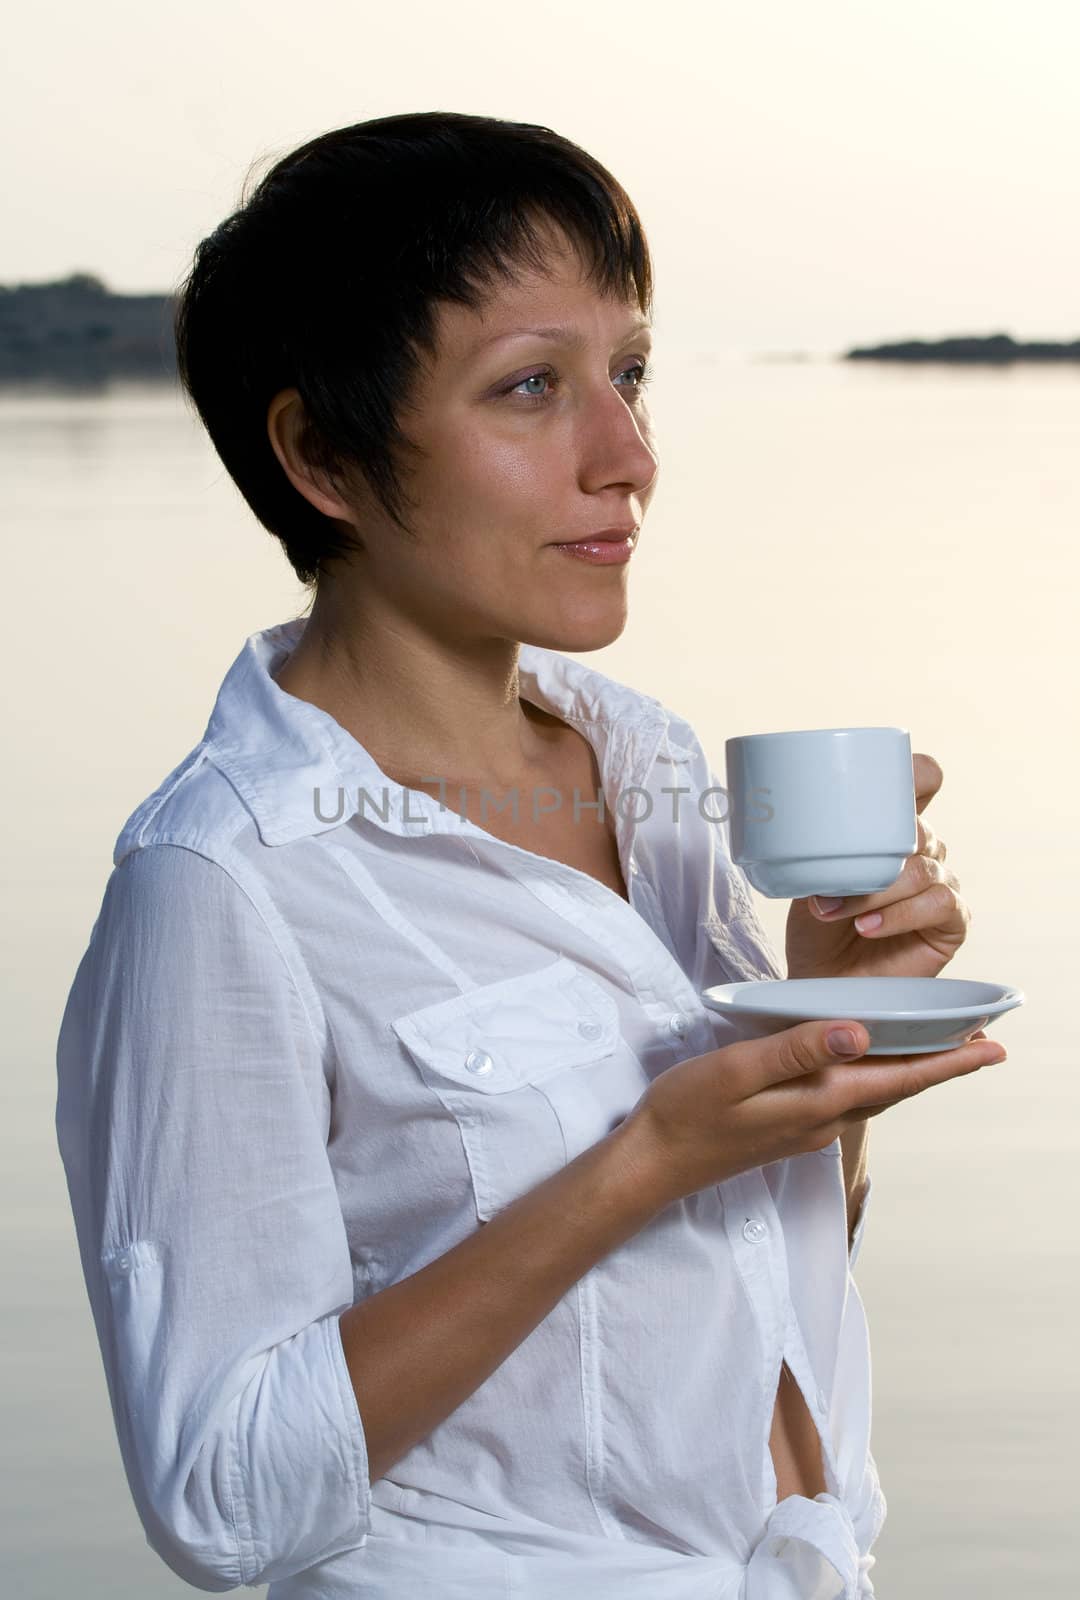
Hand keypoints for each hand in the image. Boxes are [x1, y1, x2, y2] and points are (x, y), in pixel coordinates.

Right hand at [618, 1017, 1004, 1208]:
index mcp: (817, 1101)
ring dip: (910, 1073)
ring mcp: (808, 1130)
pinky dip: (875, 1079)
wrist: (654, 1164)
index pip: (898, 1078)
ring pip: (874, 1096)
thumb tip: (860, 1033)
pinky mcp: (790, 1130)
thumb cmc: (685, 1111)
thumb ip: (797, 1051)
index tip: (992, 1047)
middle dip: (941, 1065)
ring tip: (940, 1050)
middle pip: (896, 1089)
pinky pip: (848, 1099)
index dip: (947, 1061)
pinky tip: (870, 1065)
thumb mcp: (735, 1070)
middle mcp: (823, 1120)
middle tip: (984, 1042)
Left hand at [784, 752, 970, 980]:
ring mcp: (942, 885)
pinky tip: (868, 927)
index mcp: (895, 831)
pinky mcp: (952, 923)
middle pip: (919, 828)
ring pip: (922, 870)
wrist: (822, 982)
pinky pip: (940, 904)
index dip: (918, 773)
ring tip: (835, 911)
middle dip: (875, 850)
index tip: (890, 775)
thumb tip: (804, 829)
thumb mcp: (807, 881)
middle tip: (834, 875)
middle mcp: (923, 853)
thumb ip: (818, 853)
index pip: (922, 784)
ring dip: (876, 890)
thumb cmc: (816, 928)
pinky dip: (900, 914)